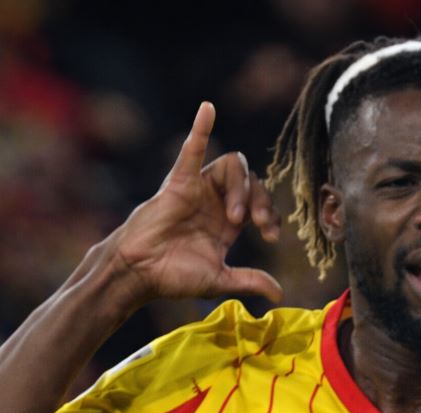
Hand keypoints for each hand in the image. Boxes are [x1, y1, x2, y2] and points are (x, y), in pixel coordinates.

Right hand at [105, 101, 282, 305]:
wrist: (140, 272)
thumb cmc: (173, 277)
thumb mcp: (219, 279)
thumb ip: (250, 281)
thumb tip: (280, 295)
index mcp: (228, 222)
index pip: (261, 204)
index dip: (271, 215)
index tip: (271, 237)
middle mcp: (216, 201)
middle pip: (252, 182)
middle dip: (262, 202)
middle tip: (259, 225)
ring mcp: (199, 188)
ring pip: (232, 167)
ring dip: (240, 189)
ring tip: (234, 217)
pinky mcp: (180, 181)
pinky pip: (192, 149)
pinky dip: (200, 128)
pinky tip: (208, 109)